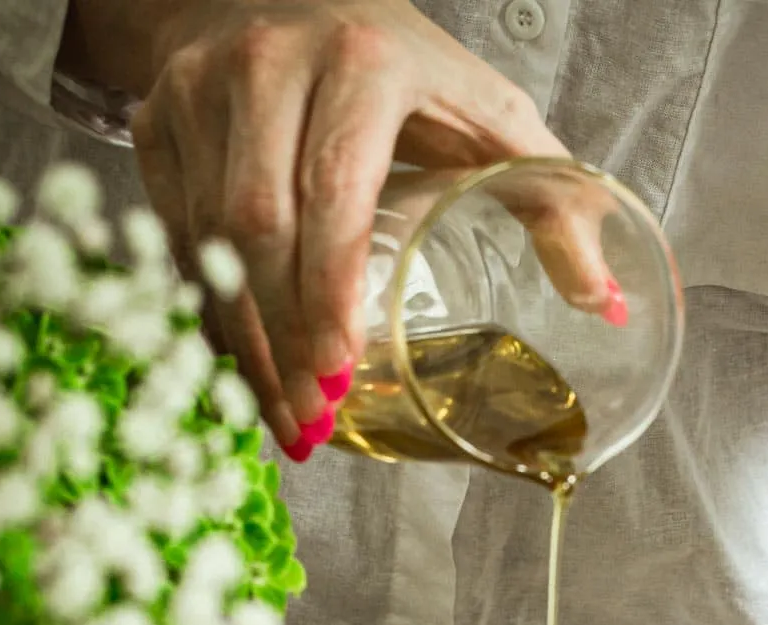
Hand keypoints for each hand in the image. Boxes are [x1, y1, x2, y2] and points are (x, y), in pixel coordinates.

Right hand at [130, 0, 603, 448]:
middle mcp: (270, 65)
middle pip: (259, 223)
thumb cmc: (402, 72)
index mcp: (363, 64)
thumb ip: (554, 201)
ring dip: (248, 340)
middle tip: (313, 415)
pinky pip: (176, 236)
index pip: (334, 184)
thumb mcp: (488, 117)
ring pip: (209, 238)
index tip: (338, 364)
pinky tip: (248, 366)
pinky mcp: (159, 121)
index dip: (330, 283)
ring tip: (288, 413)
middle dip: (285, 334)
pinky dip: (211, 311)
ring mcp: (203, 91)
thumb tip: (608, 302)